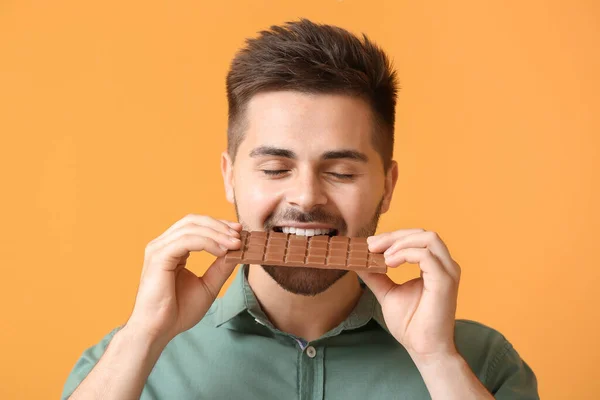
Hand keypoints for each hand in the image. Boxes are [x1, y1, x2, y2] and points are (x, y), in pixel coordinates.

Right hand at [126, 214, 241, 344]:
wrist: (159, 330)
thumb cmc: (178, 311)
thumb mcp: (208, 285)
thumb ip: (221, 267)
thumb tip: (238, 250)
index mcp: (172, 249)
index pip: (195, 226)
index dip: (218, 225)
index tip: (240, 232)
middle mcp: (163, 245)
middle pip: (193, 220)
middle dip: (219, 225)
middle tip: (240, 234)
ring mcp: (158, 249)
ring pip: (191, 228)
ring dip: (217, 233)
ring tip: (235, 243)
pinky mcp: (159, 257)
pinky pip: (187, 241)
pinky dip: (207, 242)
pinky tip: (222, 251)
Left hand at [359, 229, 460, 359]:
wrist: (422, 349)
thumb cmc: (411, 324)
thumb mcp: (388, 293)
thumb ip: (376, 276)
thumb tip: (358, 261)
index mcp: (435, 266)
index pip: (417, 238)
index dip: (392, 236)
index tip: (370, 244)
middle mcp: (445, 266)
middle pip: (422, 233)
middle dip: (394, 235)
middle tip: (371, 246)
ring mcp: (447, 272)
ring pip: (428, 238)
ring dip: (400, 242)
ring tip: (383, 257)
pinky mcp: (445, 281)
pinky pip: (426, 255)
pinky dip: (405, 254)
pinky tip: (390, 263)